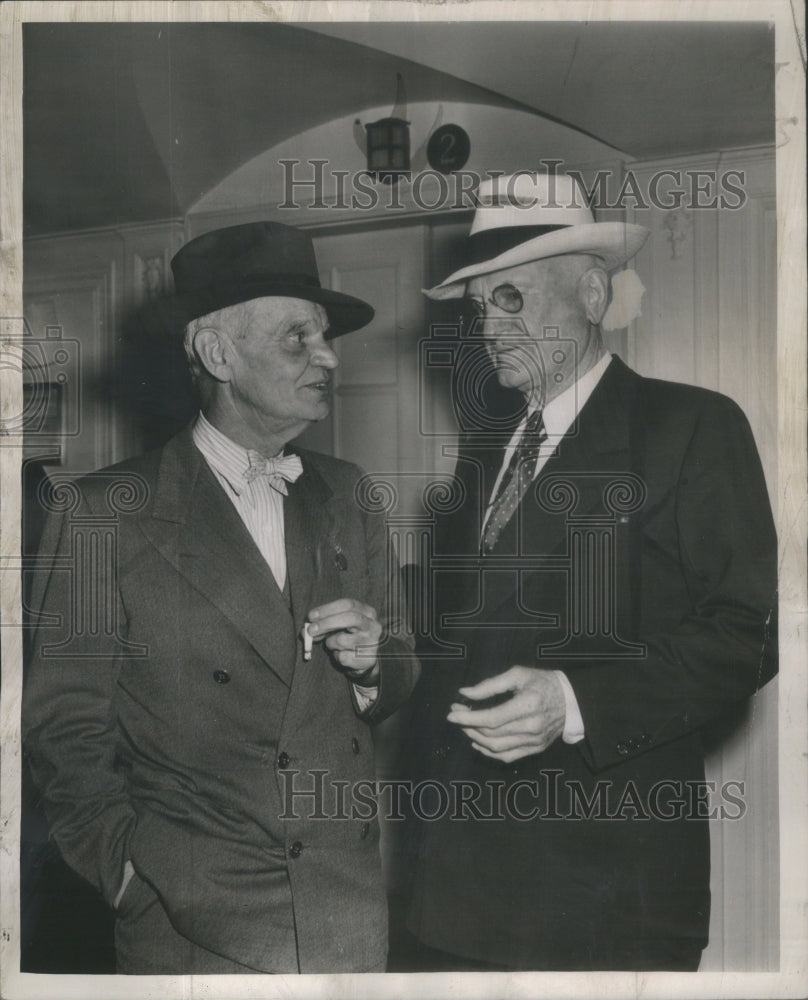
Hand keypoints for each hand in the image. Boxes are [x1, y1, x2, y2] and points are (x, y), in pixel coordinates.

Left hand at [308, 598, 380, 682]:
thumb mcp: (337, 626)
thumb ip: (322, 624)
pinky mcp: (367, 659)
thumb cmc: (348, 636)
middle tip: (310, 630)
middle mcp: (373, 625)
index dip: (327, 609)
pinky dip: (336, 656)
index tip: (311, 616)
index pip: (348, 604)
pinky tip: (342, 654)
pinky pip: (342, 656)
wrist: (363, 659)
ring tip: (333, 645)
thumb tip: (305, 630)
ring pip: (341, 640)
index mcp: (367, 612)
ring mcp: (372, 643)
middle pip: (349, 618)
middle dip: (326, 623)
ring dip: (330, 643)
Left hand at [446, 666, 565, 762]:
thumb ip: (490, 685)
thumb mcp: (518, 675)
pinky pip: (507, 756)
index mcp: (528, 705)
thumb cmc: (543, 683)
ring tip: (465, 726)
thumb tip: (465, 693)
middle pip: (491, 734)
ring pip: (496, 747)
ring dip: (475, 738)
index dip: (468, 718)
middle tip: (457, 714)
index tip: (451, 714)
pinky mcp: (535, 749)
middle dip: (468, 725)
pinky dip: (488, 752)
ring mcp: (534, 741)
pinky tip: (477, 742)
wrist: (572, 701)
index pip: (491, 718)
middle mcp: (532, 727)